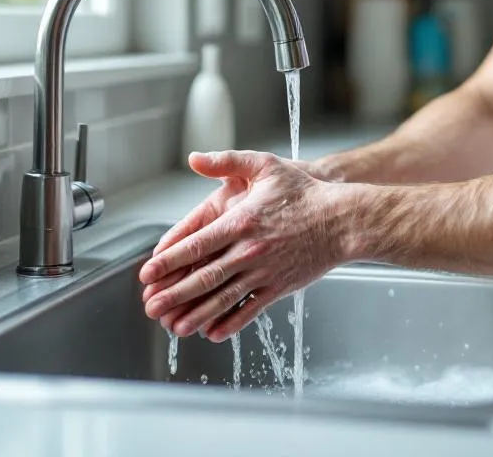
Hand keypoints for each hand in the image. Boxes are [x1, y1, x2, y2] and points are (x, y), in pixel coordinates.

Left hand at [138, 150, 356, 342]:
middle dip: (174, 294)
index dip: (169, 260)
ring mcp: (264, 272)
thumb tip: (195, 158)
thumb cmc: (305, 193)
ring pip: (223, 298)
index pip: (196, 245)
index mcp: (241, 221)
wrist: (343, 221)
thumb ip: (227, 161)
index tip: (148, 272)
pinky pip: (250, 309)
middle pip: (204, 277)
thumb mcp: (265, 166)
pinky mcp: (279, 287)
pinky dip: (230, 323)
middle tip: (151, 306)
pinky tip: (212, 333)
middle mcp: (249, 250)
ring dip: (196, 314)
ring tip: (174, 327)